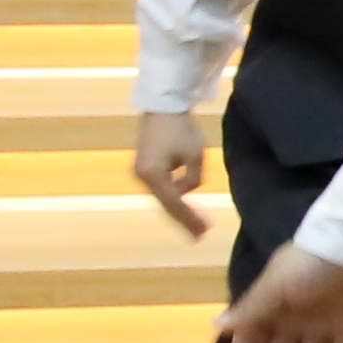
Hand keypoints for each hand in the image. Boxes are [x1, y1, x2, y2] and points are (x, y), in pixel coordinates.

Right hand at [130, 111, 212, 236]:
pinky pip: (160, 189)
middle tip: (200, 236)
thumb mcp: (194, 155)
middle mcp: (141, 176)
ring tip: (196, 226)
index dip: (189, 218)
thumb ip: (192, 179)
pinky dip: (173, 199)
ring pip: (162, 198)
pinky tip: (185, 209)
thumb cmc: (180, 128)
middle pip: (166, 204)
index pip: (175, 202)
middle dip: (184, 220)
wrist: (161, 106)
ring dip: (178, 210)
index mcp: (153, 173)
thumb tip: (184, 192)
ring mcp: (139, 173)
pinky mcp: (142, 168)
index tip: (203, 231)